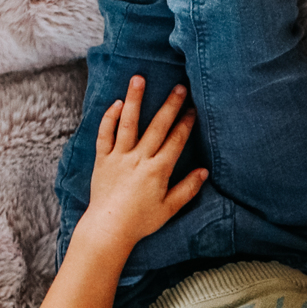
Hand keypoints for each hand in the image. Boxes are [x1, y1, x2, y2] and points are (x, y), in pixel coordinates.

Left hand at [80, 76, 209, 251]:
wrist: (108, 229)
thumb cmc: (140, 221)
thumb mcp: (169, 208)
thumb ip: (187, 188)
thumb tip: (204, 172)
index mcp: (158, 170)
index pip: (176, 140)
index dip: (186, 123)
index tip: (194, 108)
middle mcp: (139, 159)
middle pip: (157, 126)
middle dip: (170, 105)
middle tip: (179, 87)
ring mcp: (119, 157)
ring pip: (128, 123)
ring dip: (134, 99)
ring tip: (138, 78)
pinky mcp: (102, 159)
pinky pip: (105, 135)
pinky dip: (110, 118)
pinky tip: (117, 103)